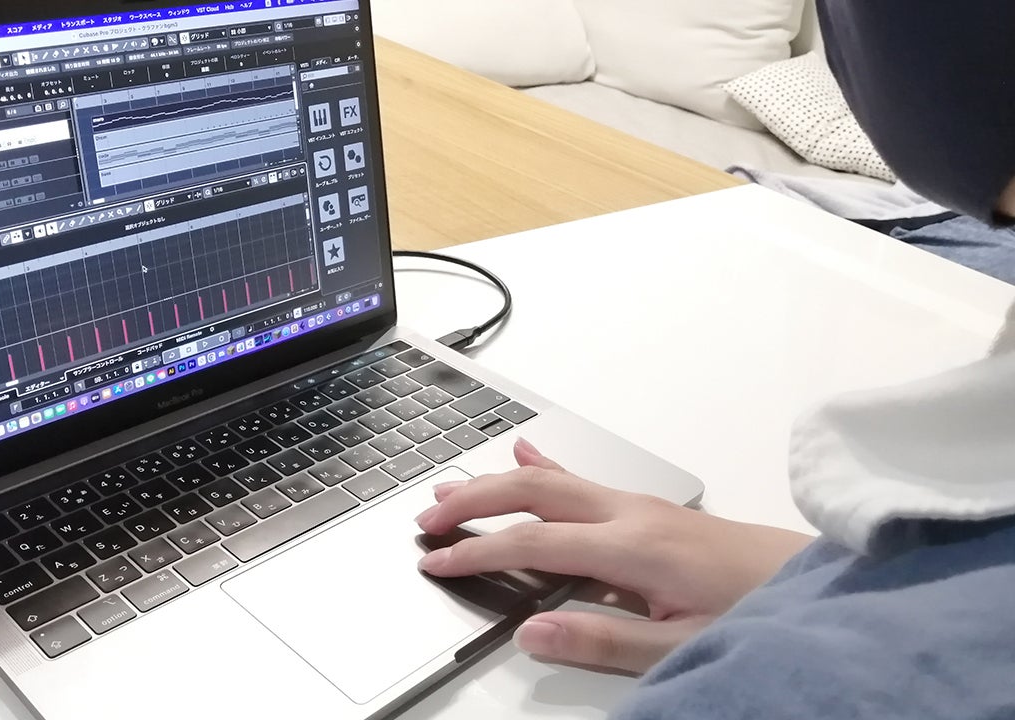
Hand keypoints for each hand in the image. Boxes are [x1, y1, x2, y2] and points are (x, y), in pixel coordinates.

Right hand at [415, 438, 812, 673]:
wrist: (811, 584)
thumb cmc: (754, 614)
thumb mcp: (679, 645)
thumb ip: (602, 638)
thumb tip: (531, 631)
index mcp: (630, 548)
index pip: (533, 543)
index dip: (478, 553)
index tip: (437, 564)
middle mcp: (628, 514)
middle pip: (532, 492)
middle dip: (473, 502)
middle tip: (426, 519)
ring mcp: (638, 505)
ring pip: (551, 479)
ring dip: (495, 481)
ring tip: (449, 488)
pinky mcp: (648, 508)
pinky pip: (582, 477)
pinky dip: (545, 463)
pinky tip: (525, 450)